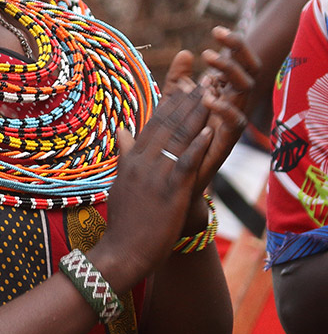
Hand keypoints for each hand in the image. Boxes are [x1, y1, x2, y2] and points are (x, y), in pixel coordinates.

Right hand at [98, 80, 213, 281]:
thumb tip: (121, 131)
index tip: (183, 85)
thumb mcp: (120, 184)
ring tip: (211, 95)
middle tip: (203, 80)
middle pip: (166, 125)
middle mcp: (142, 163)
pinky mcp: (169, 191)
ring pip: (177, 139)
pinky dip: (198, 145)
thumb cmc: (124, 224)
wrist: (122, 253)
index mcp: (132, 161)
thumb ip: (124, 155)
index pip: (151, 124)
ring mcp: (155, 176)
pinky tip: (210, 130)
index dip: (168, 103)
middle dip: (186, 101)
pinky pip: (185, 162)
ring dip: (196, 115)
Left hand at [188, 26, 257, 189]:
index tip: (217, 29)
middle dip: (238, 52)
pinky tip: (209, 99)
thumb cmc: (176, 140)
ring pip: (245, 91)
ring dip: (230, 75)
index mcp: (222, 91)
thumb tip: (184, 52)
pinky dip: (225, 109)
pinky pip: (236, 122)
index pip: (235, 61)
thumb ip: (178, 80)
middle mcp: (232, 103)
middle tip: (219, 38)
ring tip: (210, 67)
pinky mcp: (227, 141)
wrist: (174, 180)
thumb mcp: (173, 104)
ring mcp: (231, 121)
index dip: (232, 45)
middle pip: (249, 70)